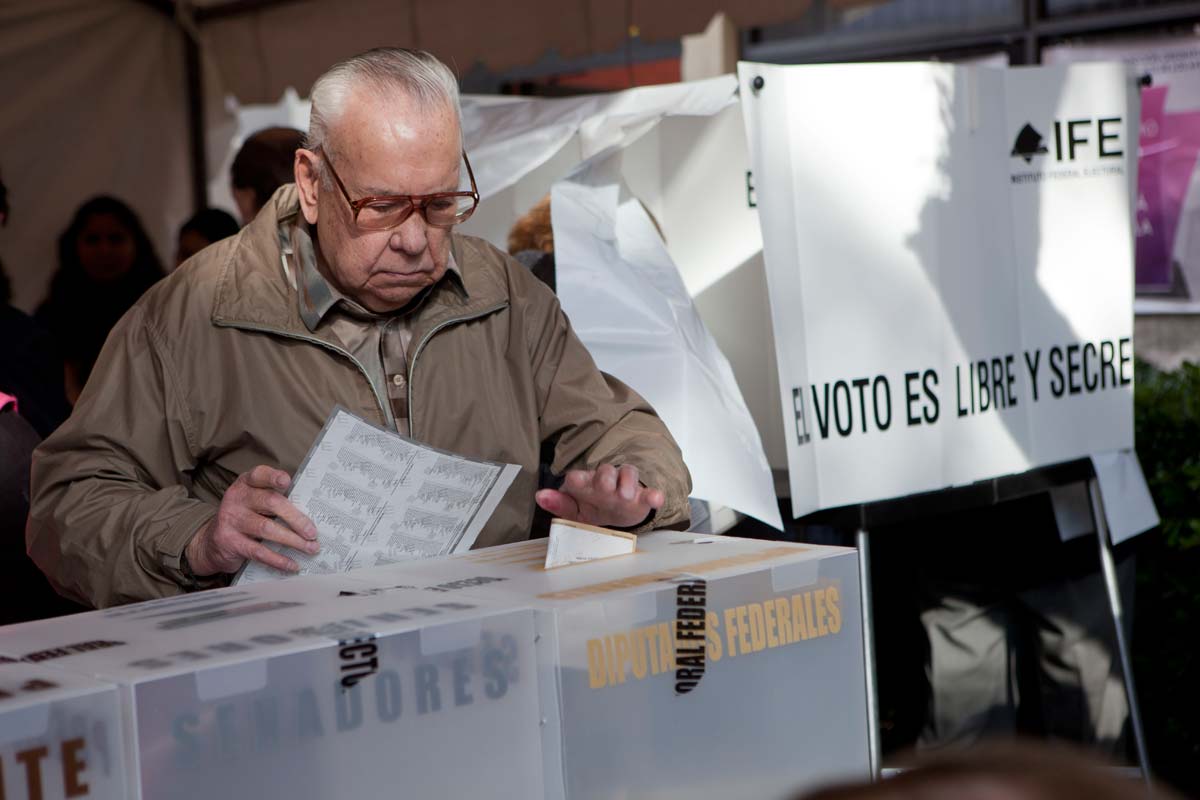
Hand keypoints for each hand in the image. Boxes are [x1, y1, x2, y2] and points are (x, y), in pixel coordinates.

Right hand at [185, 465, 318, 575]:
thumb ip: (276, 501)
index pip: (259, 475)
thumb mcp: (255, 503)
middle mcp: (237, 498)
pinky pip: (258, 551)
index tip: (287, 482)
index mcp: (246, 484)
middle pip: (270, 502)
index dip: (273, 477)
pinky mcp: (229, 541)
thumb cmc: (245, 518)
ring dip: (292, 540)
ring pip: (267, 529)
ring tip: (310, 548)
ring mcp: (231, 519)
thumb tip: (311, 515)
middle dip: (296, 518)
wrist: (212, 542)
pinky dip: (278, 559)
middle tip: (312, 532)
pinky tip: (292, 565)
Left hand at [535, 464, 663, 528]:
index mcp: (587, 483)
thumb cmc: (595, 507)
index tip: (574, 480)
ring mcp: (625, 486)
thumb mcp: (576, 510)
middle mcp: (606, 480)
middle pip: (605, 471)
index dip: (577, 479)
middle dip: (604, 478)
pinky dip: (653, 495)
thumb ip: (558, 504)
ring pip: (627, 474)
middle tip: (604, 488)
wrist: (622, 511)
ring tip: (624, 495)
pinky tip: (656, 498)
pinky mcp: (641, 496)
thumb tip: (539, 495)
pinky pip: (649, 492)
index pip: (580, 477)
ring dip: (626, 483)